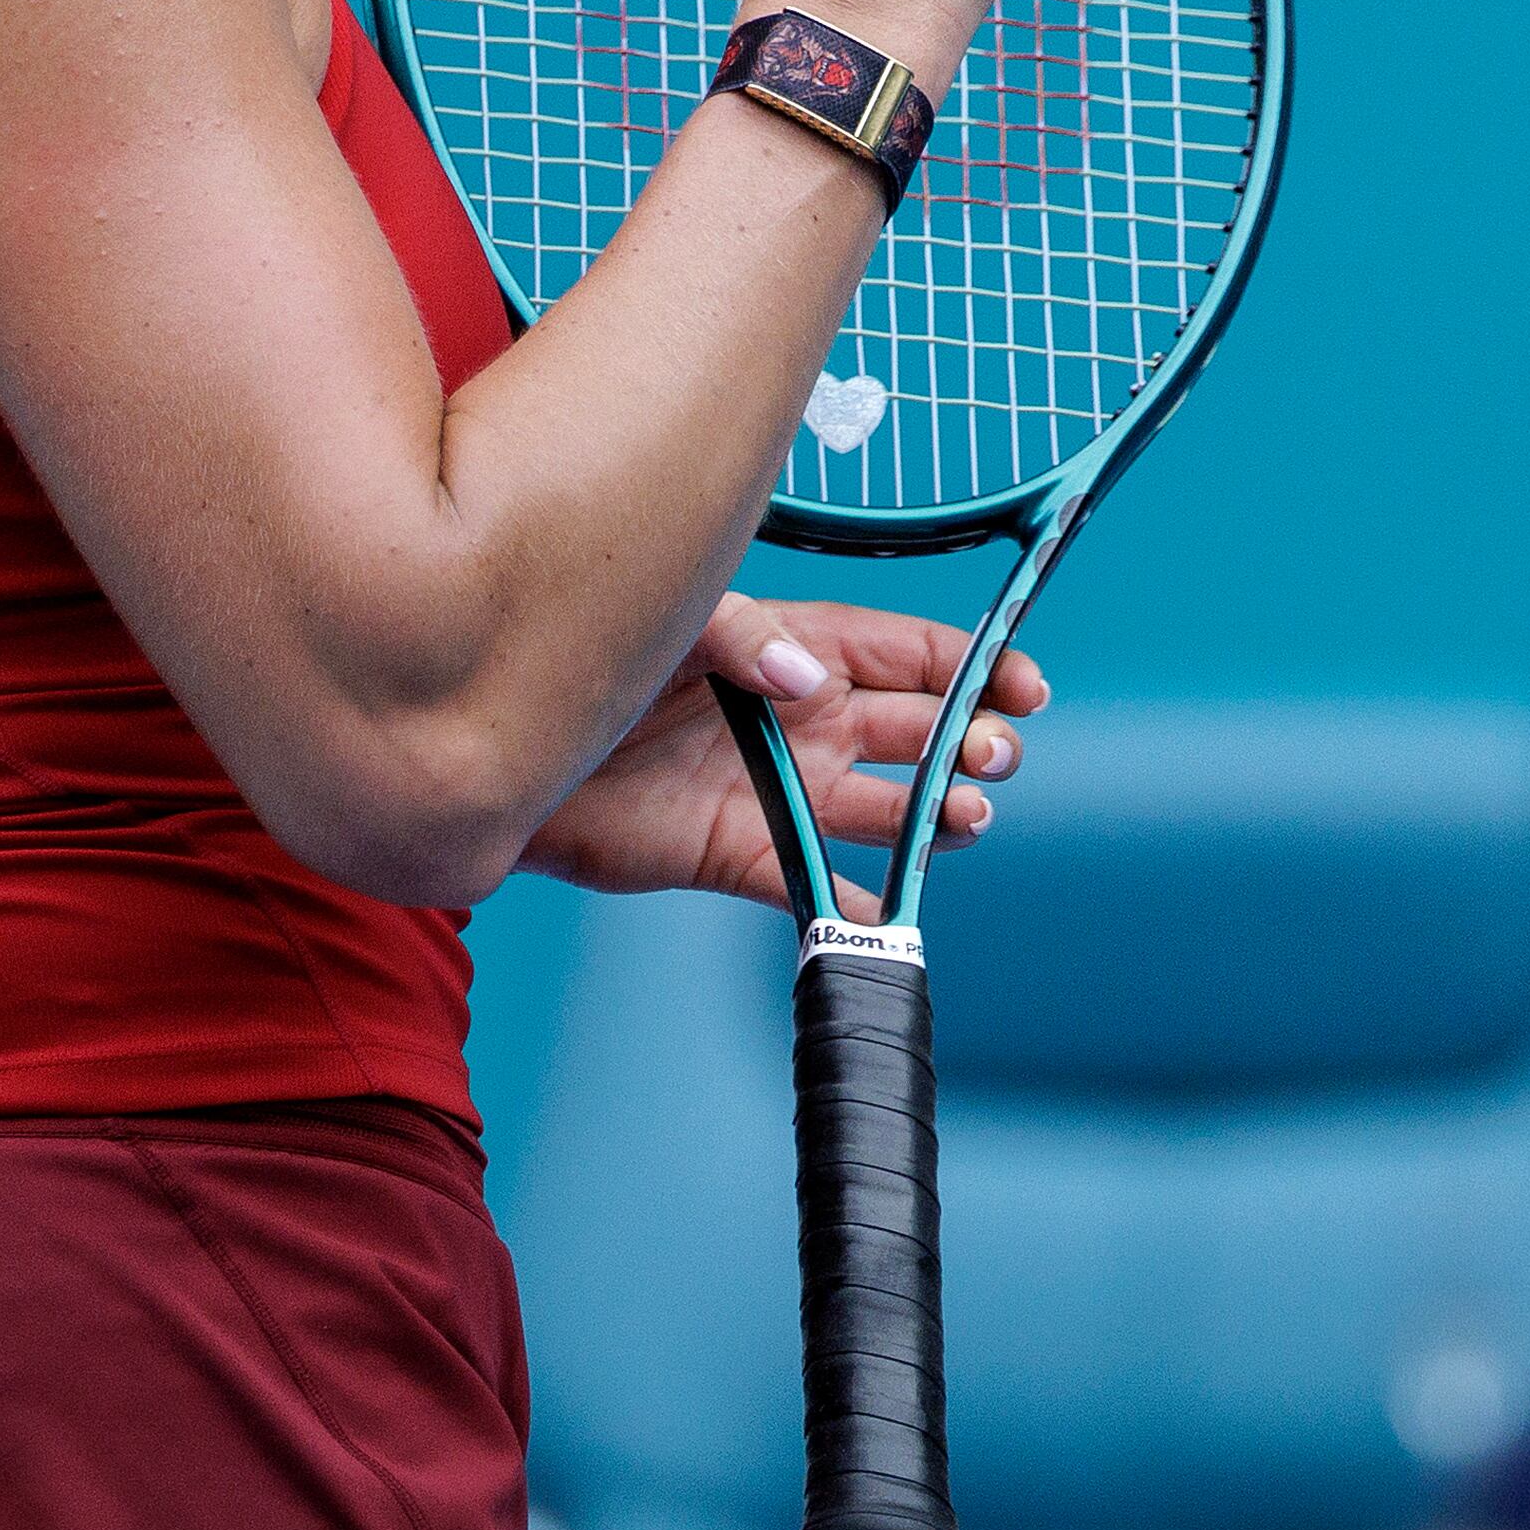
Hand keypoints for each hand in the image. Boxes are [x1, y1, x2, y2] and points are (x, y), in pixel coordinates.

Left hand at [522, 596, 1049, 917]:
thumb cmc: (591, 657)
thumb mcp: (673, 620)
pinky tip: (882, 909)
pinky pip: (808, 881)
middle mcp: (797, 718)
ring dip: (931, 815)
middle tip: (995, 757)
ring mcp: (772, 787)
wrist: (504, 747)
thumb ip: (746, 638)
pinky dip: (847, 902)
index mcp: (794, 648)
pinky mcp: (735, 851)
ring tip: (966, 818)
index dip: (971, 668)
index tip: (1025, 688)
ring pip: (877, 806)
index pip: (903, 653)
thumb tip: (811, 682)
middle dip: (965, 742)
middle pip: (908, 731)